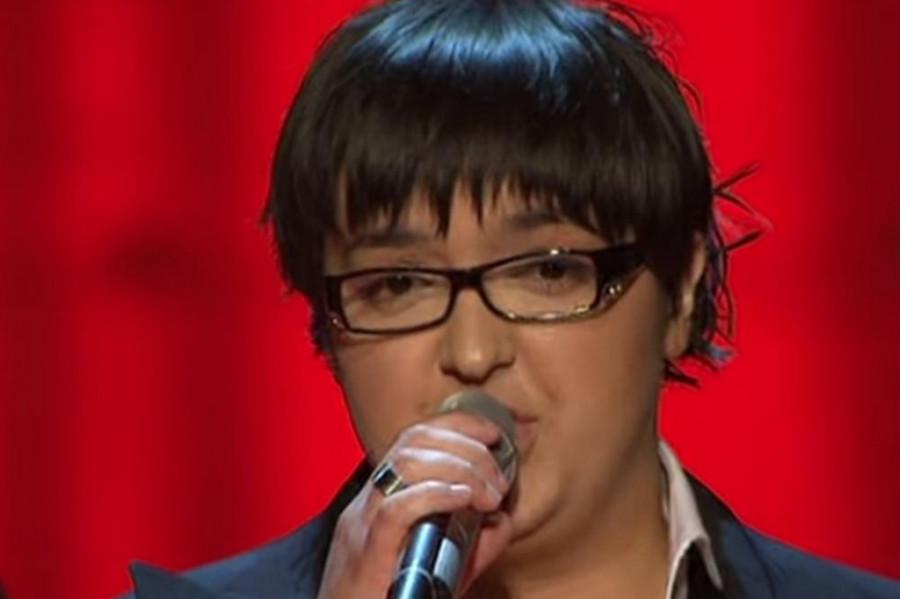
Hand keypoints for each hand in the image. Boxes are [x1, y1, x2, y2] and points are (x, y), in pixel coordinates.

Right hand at [316, 411, 514, 598]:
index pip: (414, 438)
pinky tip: (464, 499)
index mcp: (381, 499)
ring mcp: (362, 525)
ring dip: (460, 469)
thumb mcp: (440, 566)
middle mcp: (367, 503)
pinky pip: (395, 510)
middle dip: (466, 448)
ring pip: (405, 465)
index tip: (492, 434)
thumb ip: (473, 541)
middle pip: (413, 443)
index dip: (456, 426)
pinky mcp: (367, 553)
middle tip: (499, 479)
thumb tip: (503, 517)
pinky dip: (434, 494)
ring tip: (489, 493)